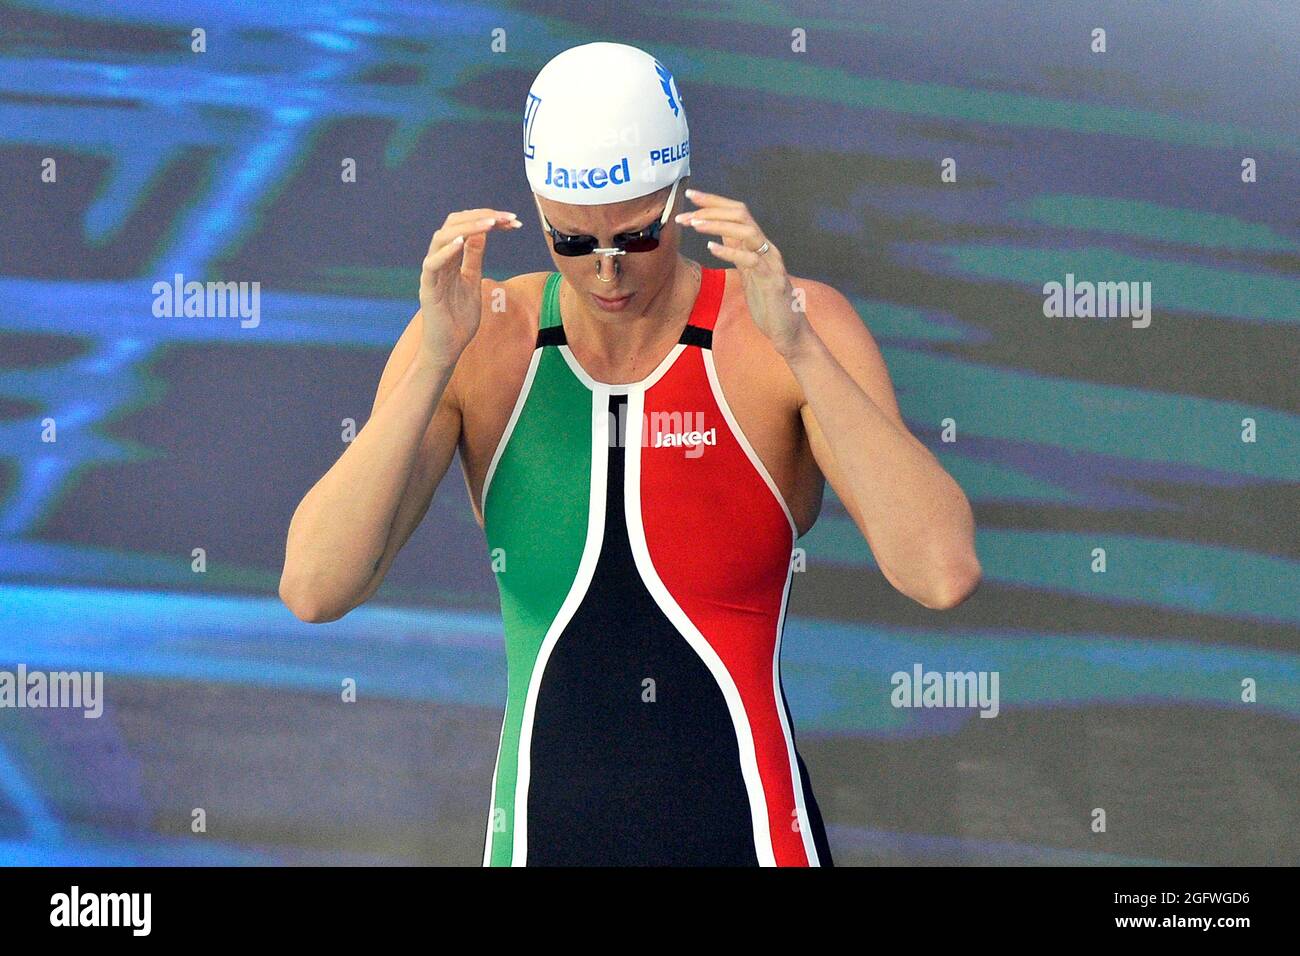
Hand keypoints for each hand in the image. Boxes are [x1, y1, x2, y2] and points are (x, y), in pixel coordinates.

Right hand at [418, 208, 520, 363]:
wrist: (448, 347)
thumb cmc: (459, 317)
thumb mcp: (472, 281)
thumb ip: (474, 258)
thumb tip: (483, 232)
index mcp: (451, 258)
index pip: (466, 227)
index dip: (488, 219)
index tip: (512, 220)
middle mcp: (440, 260)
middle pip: (453, 224)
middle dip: (481, 216)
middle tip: (506, 217)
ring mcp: (432, 273)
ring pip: (441, 238)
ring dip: (467, 227)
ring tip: (490, 223)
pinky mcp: (428, 289)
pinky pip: (432, 265)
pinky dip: (445, 251)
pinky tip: (461, 241)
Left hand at [676, 188, 807, 355]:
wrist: (787, 329)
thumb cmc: (767, 301)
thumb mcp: (747, 272)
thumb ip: (737, 251)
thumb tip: (719, 234)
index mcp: (758, 244)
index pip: (736, 212)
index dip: (714, 201)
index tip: (690, 194)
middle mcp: (765, 247)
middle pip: (741, 214)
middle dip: (711, 209)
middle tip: (685, 214)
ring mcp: (770, 262)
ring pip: (746, 231)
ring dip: (718, 225)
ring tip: (695, 224)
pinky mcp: (772, 280)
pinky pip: (750, 260)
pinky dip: (729, 251)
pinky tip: (710, 247)